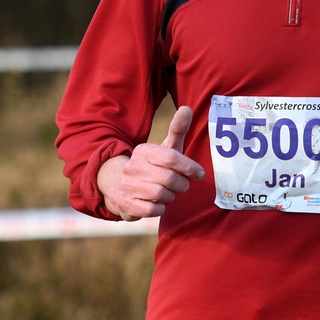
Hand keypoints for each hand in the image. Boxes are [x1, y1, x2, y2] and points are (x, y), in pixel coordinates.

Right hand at [97, 106, 204, 220]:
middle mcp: (132, 167)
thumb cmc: (153, 166)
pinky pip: (153, 211)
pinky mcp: (126, 205)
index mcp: (143, 150)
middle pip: (169, 178)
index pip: (171, 157)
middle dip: (182, 184)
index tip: (199, 173)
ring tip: (168, 192)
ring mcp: (127, 186)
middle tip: (182, 185)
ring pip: (162, 195)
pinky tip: (158, 202)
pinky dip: (161, 209)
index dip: (190, 167)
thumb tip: (187, 108)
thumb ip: (178, 129)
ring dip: (171, 196)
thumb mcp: (165, 147)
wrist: (120, 185)